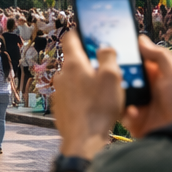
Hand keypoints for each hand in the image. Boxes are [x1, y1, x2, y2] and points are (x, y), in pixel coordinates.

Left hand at [51, 31, 123, 158]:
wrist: (84, 140)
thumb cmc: (98, 108)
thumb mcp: (112, 77)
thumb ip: (108, 57)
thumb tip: (105, 48)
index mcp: (73, 64)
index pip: (71, 37)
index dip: (80, 31)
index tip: (87, 31)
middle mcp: (62, 76)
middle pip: (75, 61)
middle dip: (90, 62)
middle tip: (107, 69)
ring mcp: (59, 93)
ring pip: (75, 81)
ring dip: (88, 82)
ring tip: (105, 92)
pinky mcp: (61, 108)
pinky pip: (74, 97)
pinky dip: (84, 98)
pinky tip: (97, 107)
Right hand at [121, 35, 171, 138]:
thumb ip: (159, 56)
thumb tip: (142, 40)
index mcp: (157, 75)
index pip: (138, 61)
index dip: (127, 54)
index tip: (113, 47)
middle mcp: (147, 89)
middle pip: (125, 76)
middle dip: (118, 73)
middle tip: (111, 70)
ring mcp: (139, 105)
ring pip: (120, 93)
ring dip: (118, 91)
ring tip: (119, 90)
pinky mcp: (134, 121)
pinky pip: (120, 112)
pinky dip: (123, 110)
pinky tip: (132, 110)